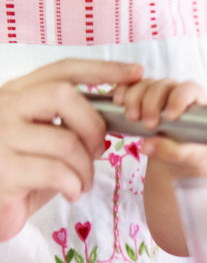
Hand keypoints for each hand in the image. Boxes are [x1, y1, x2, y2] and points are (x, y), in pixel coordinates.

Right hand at [0, 58, 142, 240]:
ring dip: (86, 167)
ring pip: (65, 140)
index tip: (136, 73)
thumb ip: (70, 124)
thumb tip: (116, 116)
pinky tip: (71, 192)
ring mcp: (0, 137)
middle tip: (99, 150)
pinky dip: (74, 185)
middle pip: (63, 96)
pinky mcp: (3, 169)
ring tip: (83, 182)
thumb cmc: (22, 175)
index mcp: (17, 94)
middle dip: (93, 125)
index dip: (102, 69)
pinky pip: (56, 172)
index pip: (62, 70)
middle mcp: (4, 107)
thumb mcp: (47, 142)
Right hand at [112, 78, 206, 175]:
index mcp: (194, 100)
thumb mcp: (187, 156)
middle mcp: (175, 91)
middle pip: (162, 86)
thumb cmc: (189, 151)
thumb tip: (147, 146)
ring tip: (132, 119)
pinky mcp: (138, 95)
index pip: (189, 90)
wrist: (175, 154)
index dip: (179, 99)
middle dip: (152, 103)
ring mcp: (155, 91)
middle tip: (148, 124)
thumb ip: (172, 151)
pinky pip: (127, 87)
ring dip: (134, 99)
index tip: (169, 117)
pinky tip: (118, 103)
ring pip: (144, 85)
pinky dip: (121, 92)